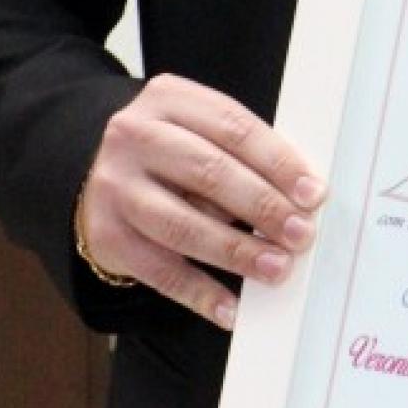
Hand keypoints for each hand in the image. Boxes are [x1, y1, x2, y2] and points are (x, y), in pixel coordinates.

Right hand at [75, 73, 325, 327]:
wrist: (93, 170)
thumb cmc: (172, 150)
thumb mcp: (199, 128)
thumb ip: (243, 152)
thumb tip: (301, 198)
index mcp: (169, 99)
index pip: (234, 128)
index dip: (279, 162)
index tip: (313, 194)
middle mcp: (135, 137)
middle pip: (210, 174)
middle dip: (263, 207)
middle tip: (302, 234)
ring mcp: (115, 187)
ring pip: (183, 225)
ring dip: (236, 251)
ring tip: (277, 268)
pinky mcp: (106, 235)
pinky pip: (159, 271)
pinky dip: (199, 292)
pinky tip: (231, 307)